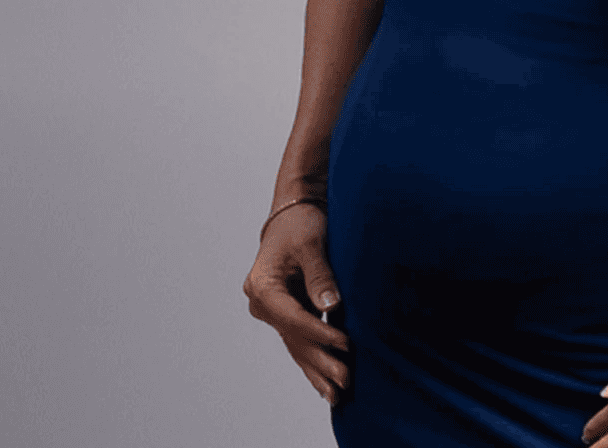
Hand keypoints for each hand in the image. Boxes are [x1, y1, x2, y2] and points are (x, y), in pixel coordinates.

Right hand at [242, 202, 349, 406]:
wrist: (294, 211)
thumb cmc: (301, 222)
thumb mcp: (310, 243)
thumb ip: (319, 275)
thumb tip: (331, 304)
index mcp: (262, 287)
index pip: (293, 318)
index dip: (319, 332)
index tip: (345, 342)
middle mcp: (263, 303)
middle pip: (294, 338)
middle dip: (320, 360)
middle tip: (344, 381)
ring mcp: (275, 311)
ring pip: (297, 345)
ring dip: (318, 368)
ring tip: (337, 394)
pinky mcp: (289, 312)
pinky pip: (300, 341)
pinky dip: (314, 359)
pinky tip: (325, 382)